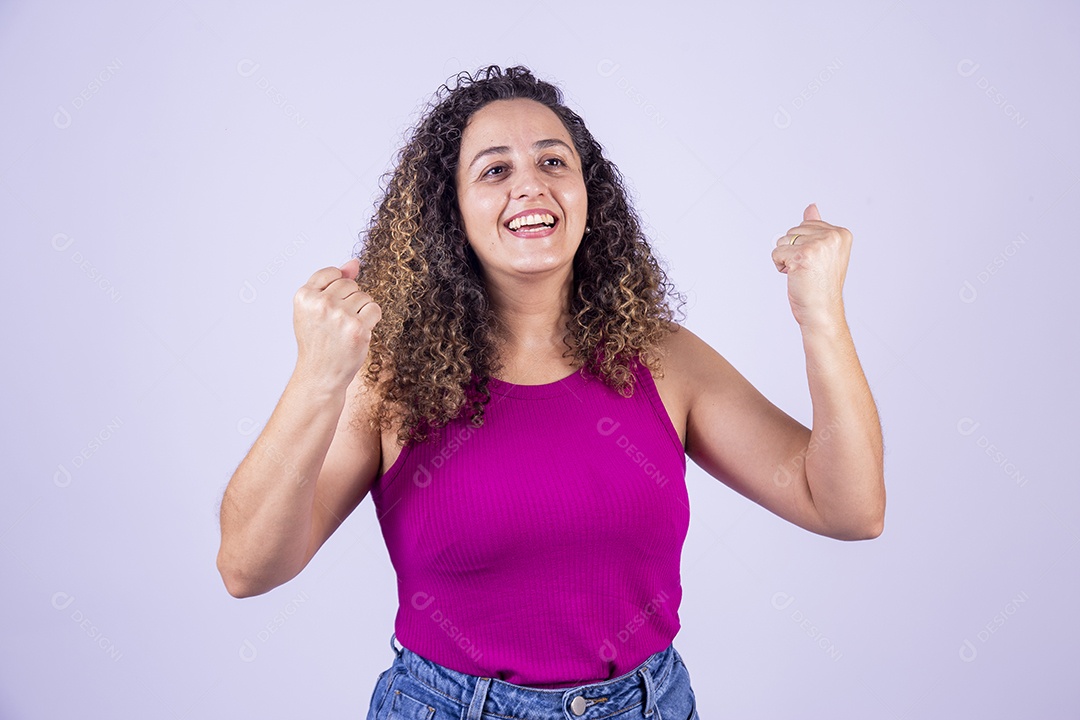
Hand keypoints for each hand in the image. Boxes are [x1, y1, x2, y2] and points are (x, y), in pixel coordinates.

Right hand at [292, 258, 381, 388]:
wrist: (320, 375)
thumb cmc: (318, 341)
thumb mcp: (314, 309)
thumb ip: (331, 282)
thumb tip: (355, 262)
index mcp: (304, 296)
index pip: (333, 273)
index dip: (337, 290)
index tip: (330, 309)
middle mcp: (320, 303)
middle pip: (350, 284)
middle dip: (350, 300)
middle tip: (338, 323)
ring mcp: (339, 315)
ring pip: (364, 296)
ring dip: (361, 311)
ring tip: (347, 329)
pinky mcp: (357, 327)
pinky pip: (375, 309)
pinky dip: (372, 319)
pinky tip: (360, 332)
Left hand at [771, 203, 851, 328]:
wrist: (822, 311)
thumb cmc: (821, 286)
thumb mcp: (821, 252)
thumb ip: (816, 227)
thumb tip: (811, 207)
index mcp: (841, 233)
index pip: (806, 225)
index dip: (804, 245)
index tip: (817, 263)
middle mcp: (832, 236)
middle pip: (793, 230)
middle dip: (793, 250)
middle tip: (809, 270)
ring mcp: (818, 244)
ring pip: (783, 241)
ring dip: (786, 259)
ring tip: (803, 273)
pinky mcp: (802, 255)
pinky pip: (776, 253)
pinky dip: (780, 266)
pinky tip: (795, 276)